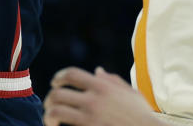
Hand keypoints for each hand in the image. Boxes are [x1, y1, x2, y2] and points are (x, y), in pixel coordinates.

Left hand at [43, 67, 162, 125]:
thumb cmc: (143, 116)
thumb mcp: (131, 94)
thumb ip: (113, 81)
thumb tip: (98, 71)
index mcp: (102, 87)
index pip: (72, 74)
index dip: (59, 76)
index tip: (54, 83)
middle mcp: (94, 100)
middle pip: (58, 93)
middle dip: (49, 99)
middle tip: (49, 105)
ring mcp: (91, 118)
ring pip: (56, 112)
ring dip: (49, 115)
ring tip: (50, 120)